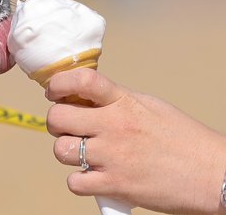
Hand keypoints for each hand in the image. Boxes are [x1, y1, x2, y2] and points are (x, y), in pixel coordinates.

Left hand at [46, 68, 225, 213]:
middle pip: (57, 117)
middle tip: (69, 128)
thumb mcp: (148, 106)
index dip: (58, 84)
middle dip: (56, 123)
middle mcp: (115, 125)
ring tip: (83, 153)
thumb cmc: (182, 139)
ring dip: (66, 152)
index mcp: (124, 101)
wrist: (214, 174)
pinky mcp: (116, 185)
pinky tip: (94, 176)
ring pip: (60, 150)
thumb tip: (82, 97)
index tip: (55, 92)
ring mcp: (113, 156)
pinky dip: (79, 181)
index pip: (81, 80)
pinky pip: (74, 182)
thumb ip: (114, 100)